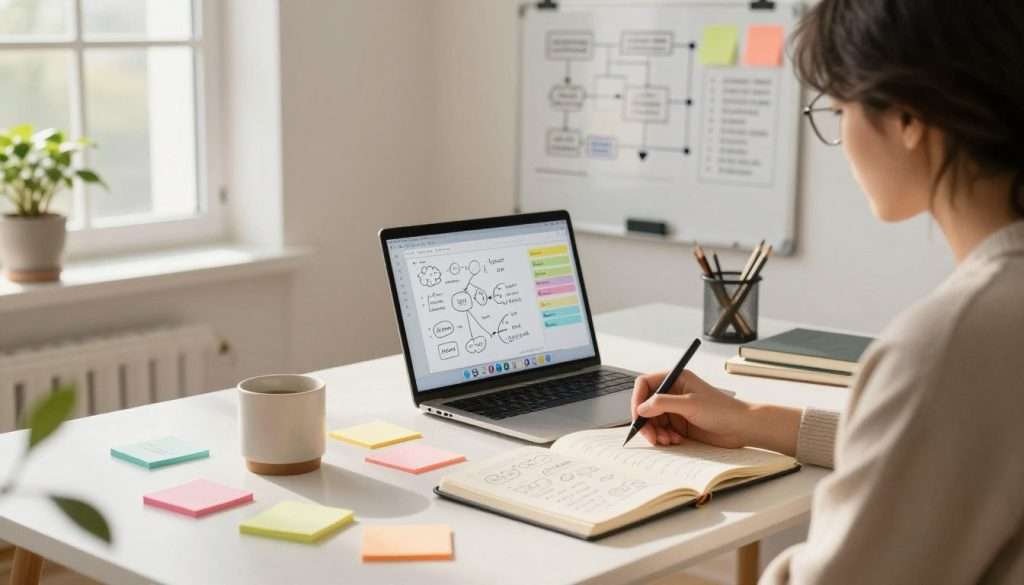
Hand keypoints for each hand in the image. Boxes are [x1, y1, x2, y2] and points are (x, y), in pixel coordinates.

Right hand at [630, 370, 751, 447]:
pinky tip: (675, 440)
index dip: (638, 400)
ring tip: (667, 440)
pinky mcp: (680, 424)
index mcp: (675, 379)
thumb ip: (662, 403)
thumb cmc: (722, 410)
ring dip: (656, 432)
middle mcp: (673, 393)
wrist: (741, 428)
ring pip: (652, 420)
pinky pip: (662, 430)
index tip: (638, 416)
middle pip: (646, 406)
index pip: (645, 384)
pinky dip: (664, 437)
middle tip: (651, 437)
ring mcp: (676, 409)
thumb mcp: (690, 404)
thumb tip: (641, 408)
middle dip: (646, 422)